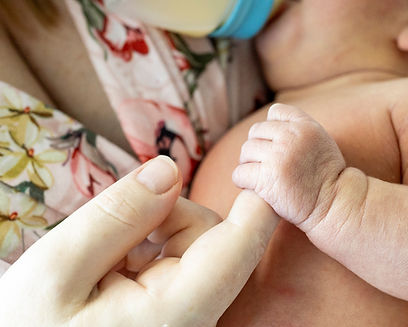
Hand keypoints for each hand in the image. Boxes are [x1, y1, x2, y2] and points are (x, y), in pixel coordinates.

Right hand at [0, 156, 278, 326]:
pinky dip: (146, 249)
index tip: (257, 167)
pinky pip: (175, 261)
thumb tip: (170, 169)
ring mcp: (187, 316)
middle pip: (209, 237)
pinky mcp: (175, 311)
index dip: (256, 203)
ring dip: (151, 233)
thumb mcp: (58, 269)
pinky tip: (113, 269)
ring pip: (192, 244)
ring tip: (104, 260)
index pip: (240, 248)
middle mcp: (195, 319)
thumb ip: (119, 216)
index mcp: (177, 313)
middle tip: (111, 232)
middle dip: (166, 214)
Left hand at [233, 104, 345, 229]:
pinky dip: (242, 180)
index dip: (271, 127)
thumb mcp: (321, 141)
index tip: (276, 144)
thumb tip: (270, 116)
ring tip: (258, 175)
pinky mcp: (266, 178)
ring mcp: (277, 157)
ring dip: (248, 164)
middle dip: (257, 147)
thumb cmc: (326, 176)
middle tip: (262, 164)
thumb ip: (300, 127)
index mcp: (305, 126)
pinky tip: (251, 186)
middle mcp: (290, 138)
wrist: (333, 205)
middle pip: (255, 132)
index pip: (275, 111)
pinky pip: (239, 173)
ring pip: (245, 152)